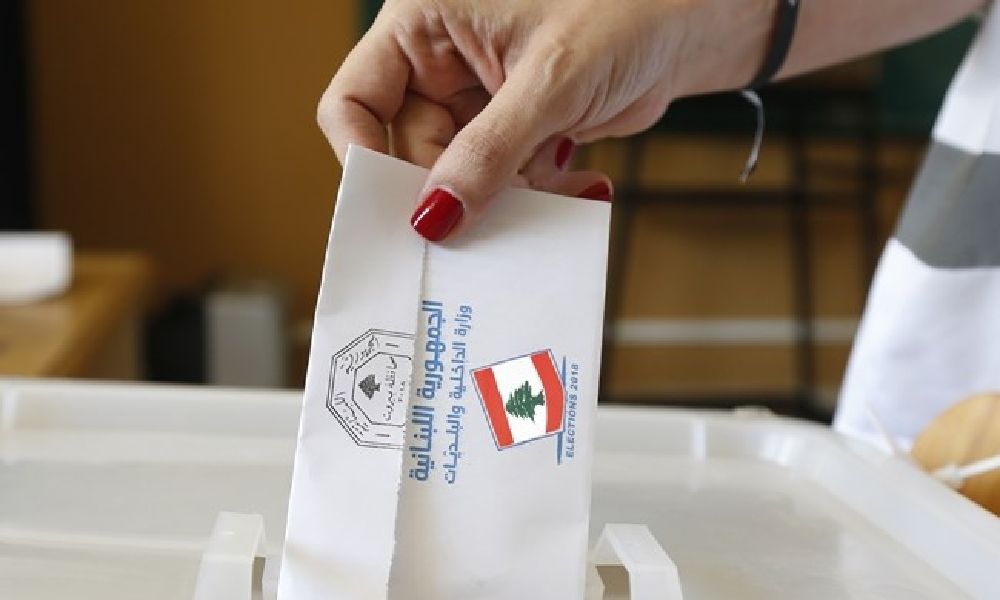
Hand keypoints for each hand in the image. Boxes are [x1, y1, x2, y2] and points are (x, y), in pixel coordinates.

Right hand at [317, 0, 719, 240]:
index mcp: (425, 20)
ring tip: (551, 194)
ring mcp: (481, 94)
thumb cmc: (628, 6)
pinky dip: (536, 192)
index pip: (356, 98)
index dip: (362, 155)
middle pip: (411, 147)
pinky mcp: (517, 123)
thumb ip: (488, 152)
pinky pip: (503, 176)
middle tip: (477, 229)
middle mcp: (444, 57)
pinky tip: (577, 184)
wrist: (694, 18)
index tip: (391, 209)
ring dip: (503, 196)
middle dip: (451, 189)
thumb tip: (436, 215)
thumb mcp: (550, 80)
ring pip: (462, 171)